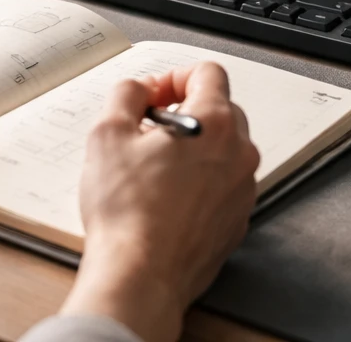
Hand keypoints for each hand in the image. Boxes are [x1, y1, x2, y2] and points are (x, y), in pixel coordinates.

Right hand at [63, 63, 259, 341]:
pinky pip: (222, 184)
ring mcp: (242, 190)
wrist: (140, 277)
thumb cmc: (127, 212)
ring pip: (222, 149)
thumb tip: (141, 90)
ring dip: (193, 148)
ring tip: (154, 167)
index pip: (208, 72)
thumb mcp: (108, 132)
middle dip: (184, 111)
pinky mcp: (236, 221)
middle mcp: (239, 153)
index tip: (154, 95)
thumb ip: (127, 93)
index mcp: (214, 123)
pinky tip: (165, 198)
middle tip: (149, 130)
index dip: (175, 76)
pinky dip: (200, 181)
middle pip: (219, 109)